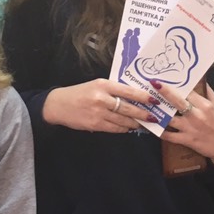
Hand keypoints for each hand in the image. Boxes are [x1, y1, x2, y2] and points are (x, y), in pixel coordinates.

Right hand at [42, 79, 157, 132]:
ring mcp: (98, 113)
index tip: (155, 100)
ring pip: (123, 120)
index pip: (129, 91)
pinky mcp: (95, 125)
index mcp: (104, 85)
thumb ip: (114, 90)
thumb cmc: (80, 93)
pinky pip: (115, 128)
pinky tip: (129, 127)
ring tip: (143, 123)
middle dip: (144, 114)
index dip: (144, 97)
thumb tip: (135, 96)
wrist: (59, 104)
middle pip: (129, 108)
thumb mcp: (96, 85)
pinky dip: (124, 128)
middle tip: (154, 117)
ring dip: (135, 123)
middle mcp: (102, 98)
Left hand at [153, 82, 213, 165]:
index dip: (177, 84)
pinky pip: (170, 136)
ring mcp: (190, 128)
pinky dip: (160, 132)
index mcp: (205, 105)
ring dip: (158, 112)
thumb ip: (208, 91)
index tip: (166, 78)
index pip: (188, 91)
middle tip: (153, 83)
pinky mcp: (187, 140)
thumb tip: (200, 79)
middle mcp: (196, 115)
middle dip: (165, 92)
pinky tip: (151, 126)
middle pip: (177, 102)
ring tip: (147, 106)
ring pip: (170, 119)